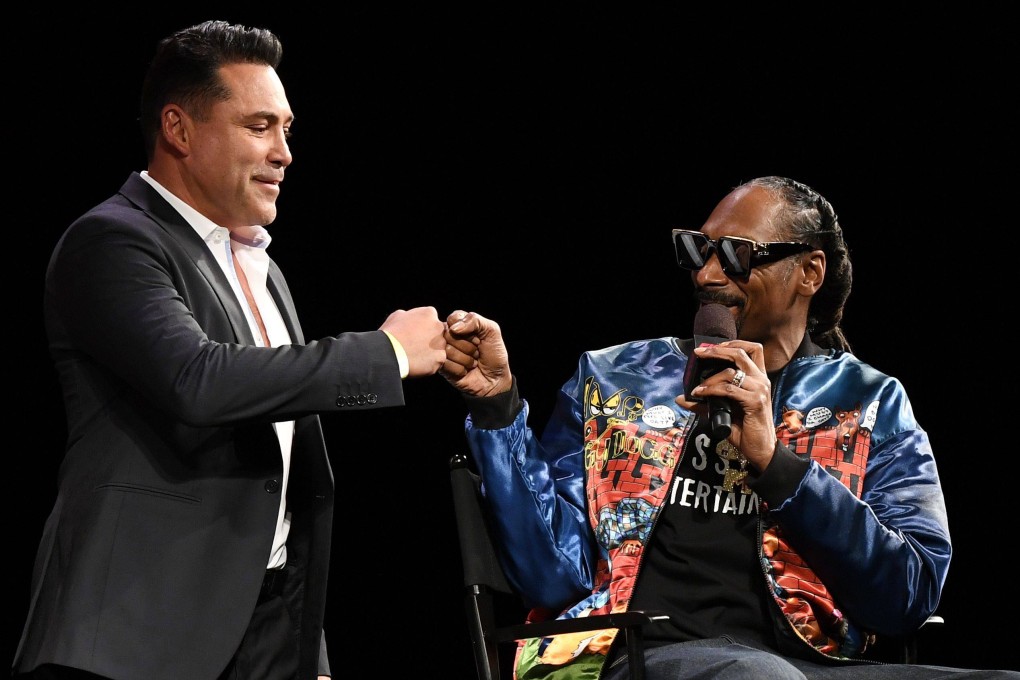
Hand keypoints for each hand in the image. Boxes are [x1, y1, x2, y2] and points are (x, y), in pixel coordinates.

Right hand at [379, 306, 446, 377]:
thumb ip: (409, 316)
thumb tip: (410, 318)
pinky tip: (418, 364)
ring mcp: (441, 343)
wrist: (388, 353)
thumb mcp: (397, 316)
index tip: (416, 334)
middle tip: (417, 346)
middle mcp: (439, 326)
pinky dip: (430, 364)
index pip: (432, 320)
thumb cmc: (390, 334)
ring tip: (416, 356)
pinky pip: (438, 362)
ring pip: (440, 348)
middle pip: (439, 333)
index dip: (424, 328)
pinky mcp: (440, 359)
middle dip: (431, 339)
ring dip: (431, 352)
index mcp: (429, 313)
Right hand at [440, 310, 512, 397]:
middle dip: (468, 346)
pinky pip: (445, 364)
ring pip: (447, 350)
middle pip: (449, 335)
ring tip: (472, 362)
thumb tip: (454, 327)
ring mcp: (443, 352)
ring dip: (466, 359)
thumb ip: (475, 320)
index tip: (478, 337)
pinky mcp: (441, 367)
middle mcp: (449, 336)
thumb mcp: (492, 331)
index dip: (467, 329)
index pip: (453, 318)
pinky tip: (466, 371)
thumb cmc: (494, 354)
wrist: (495, 380)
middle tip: (476, 352)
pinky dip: (460, 369)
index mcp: (459, 324)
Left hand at [674, 340, 776, 471]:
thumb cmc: (745, 429)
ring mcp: (760, 390)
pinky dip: (711, 390)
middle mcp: (761, 380)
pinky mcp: (755, 402)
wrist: (761, 449)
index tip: (710, 347)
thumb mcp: (723, 412)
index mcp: (758, 378)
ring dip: (710, 379)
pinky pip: (728, 389)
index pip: (751, 349)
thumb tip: (682, 398)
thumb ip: (705, 403)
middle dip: (717, 350)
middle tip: (699, 354)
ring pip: (731, 372)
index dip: (731, 343)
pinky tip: (700, 394)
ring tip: (697, 388)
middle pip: (741, 352)